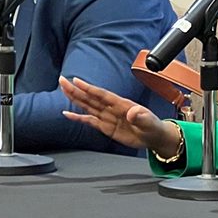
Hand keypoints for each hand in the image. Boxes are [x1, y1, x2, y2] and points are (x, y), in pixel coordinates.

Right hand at [59, 76, 177, 153]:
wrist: (154, 137)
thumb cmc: (153, 127)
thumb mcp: (149, 122)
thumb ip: (141, 117)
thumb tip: (132, 113)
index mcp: (122, 105)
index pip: (102, 95)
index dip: (89, 88)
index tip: (77, 81)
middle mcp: (112, 109)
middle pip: (91, 98)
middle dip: (76, 90)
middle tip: (63, 81)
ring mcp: (108, 117)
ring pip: (88, 106)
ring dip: (75, 98)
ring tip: (63, 90)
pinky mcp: (106, 127)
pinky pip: (90, 121)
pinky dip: (78, 118)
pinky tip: (68, 114)